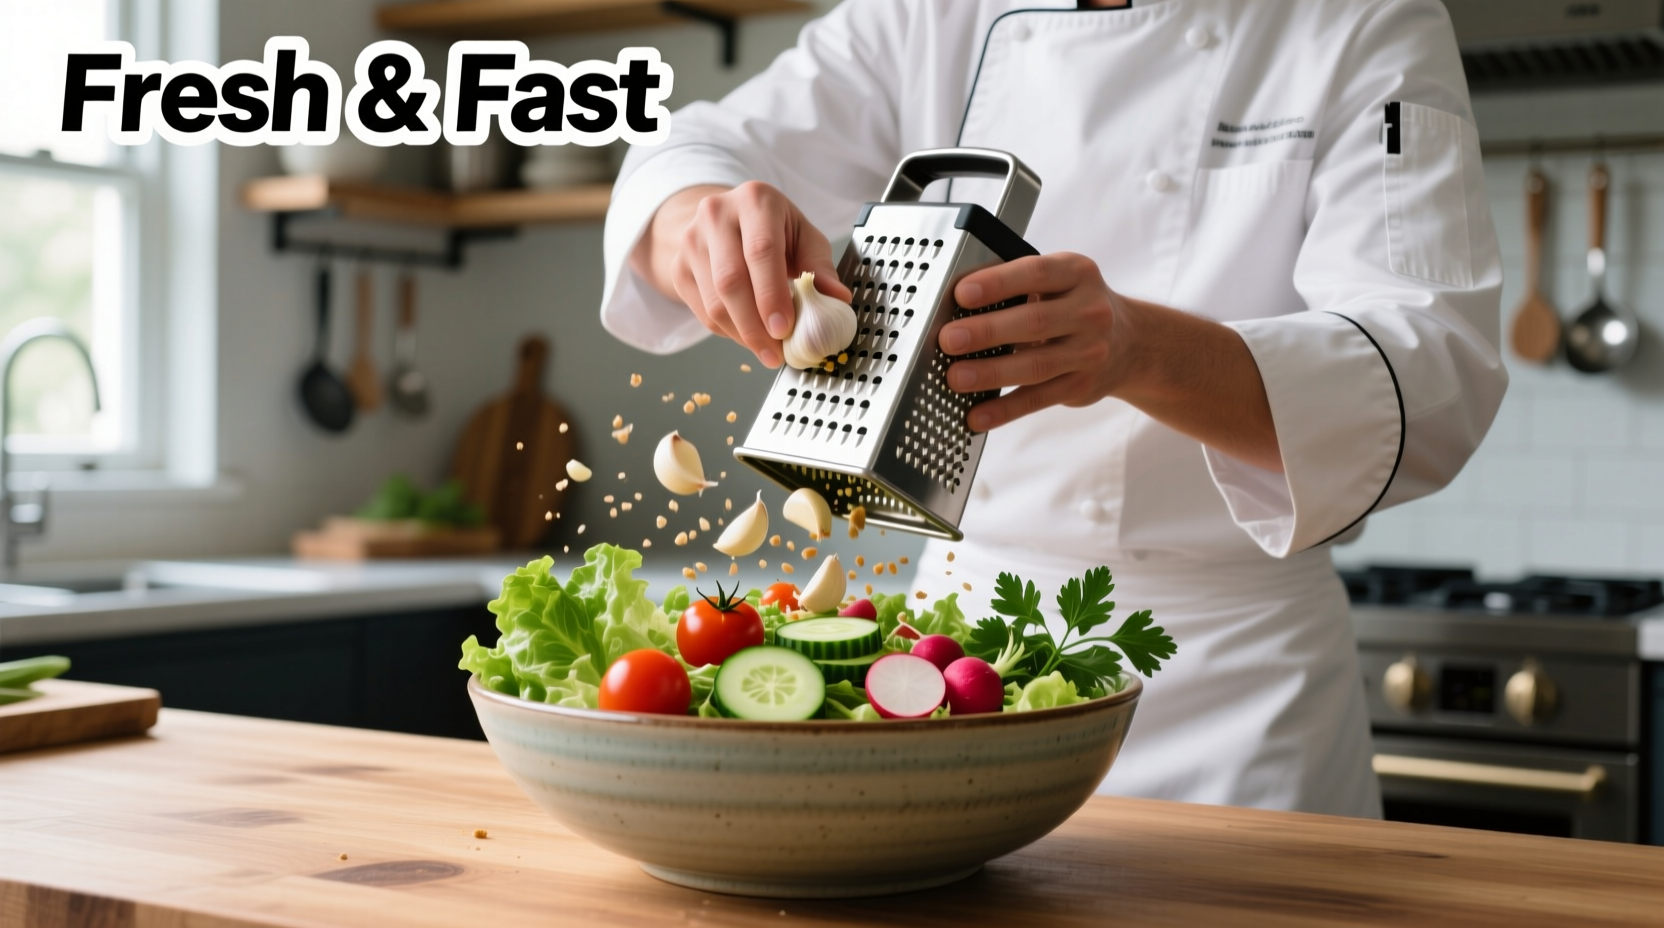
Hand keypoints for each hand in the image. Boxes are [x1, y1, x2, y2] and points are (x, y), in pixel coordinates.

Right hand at [631, 182, 851, 367]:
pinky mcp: (678, 267)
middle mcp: (716, 215)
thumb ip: (820, 266)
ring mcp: (691, 241)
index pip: (760, 251)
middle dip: (754, 325)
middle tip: (775, 352)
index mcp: (755, 200)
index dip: (771, 294)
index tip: (783, 328)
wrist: (726, 219)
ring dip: (742, 335)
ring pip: (714, 303)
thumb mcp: (803, 236)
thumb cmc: (772, 229)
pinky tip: (747, 334)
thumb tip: (837, 298)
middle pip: (731, 281)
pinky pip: (702, 312)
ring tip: (766, 350)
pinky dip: (727, 332)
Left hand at [939, 252, 1282, 472]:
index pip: (1036, 274)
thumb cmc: (1074, 305)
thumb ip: (1017, 285)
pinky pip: (1039, 399)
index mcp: (1077, 273)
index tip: (962, 293)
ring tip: (955, 377)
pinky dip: (1005, 409)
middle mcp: (1089, 311)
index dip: (998, 283)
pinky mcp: (1081, 385)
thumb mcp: (1058, 281)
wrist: (1131, 341)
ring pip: (1036, 365)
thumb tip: (956, 306)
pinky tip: (977, 415)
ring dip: (991, 374)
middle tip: (949, 339)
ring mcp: (1089, 351)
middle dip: (987, 332)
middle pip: (1035, 322)